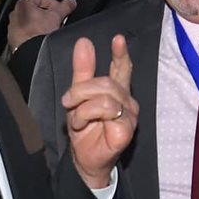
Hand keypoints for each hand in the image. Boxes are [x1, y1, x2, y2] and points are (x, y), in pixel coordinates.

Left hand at [8, 0, 71, 48]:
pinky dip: (33, 33)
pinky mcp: (14, 39)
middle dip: (46, 13)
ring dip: (40, 24)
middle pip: (34, 9)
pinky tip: (41, 37)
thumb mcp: (57, 16)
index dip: (53, 2)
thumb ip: (65, 6)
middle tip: (56, 19)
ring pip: (29, 21)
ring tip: (49, 30)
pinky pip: (26, 32)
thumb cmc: (38, 34)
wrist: (32, 53)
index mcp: (23, 4)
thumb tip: (70, 3)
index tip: (60, 9)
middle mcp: (15, 14)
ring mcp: (13, 27)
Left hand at [63, 36, 135, 189]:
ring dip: (82, 106)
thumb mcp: (78, 97)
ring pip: (104, 96)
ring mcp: (130, 115)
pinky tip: (84, 125)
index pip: (122, 68)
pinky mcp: (127, 128)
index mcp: (118, 91)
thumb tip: (84, 42)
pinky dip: (86, 116)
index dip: (121, 54)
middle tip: (68, 101)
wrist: (85, 159)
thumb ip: (82, 72)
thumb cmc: (86, 130)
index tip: (117, 39)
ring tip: (77, 119)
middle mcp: (127, 100)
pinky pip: (106, 111)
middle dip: (81, 90)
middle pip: (105, 82)